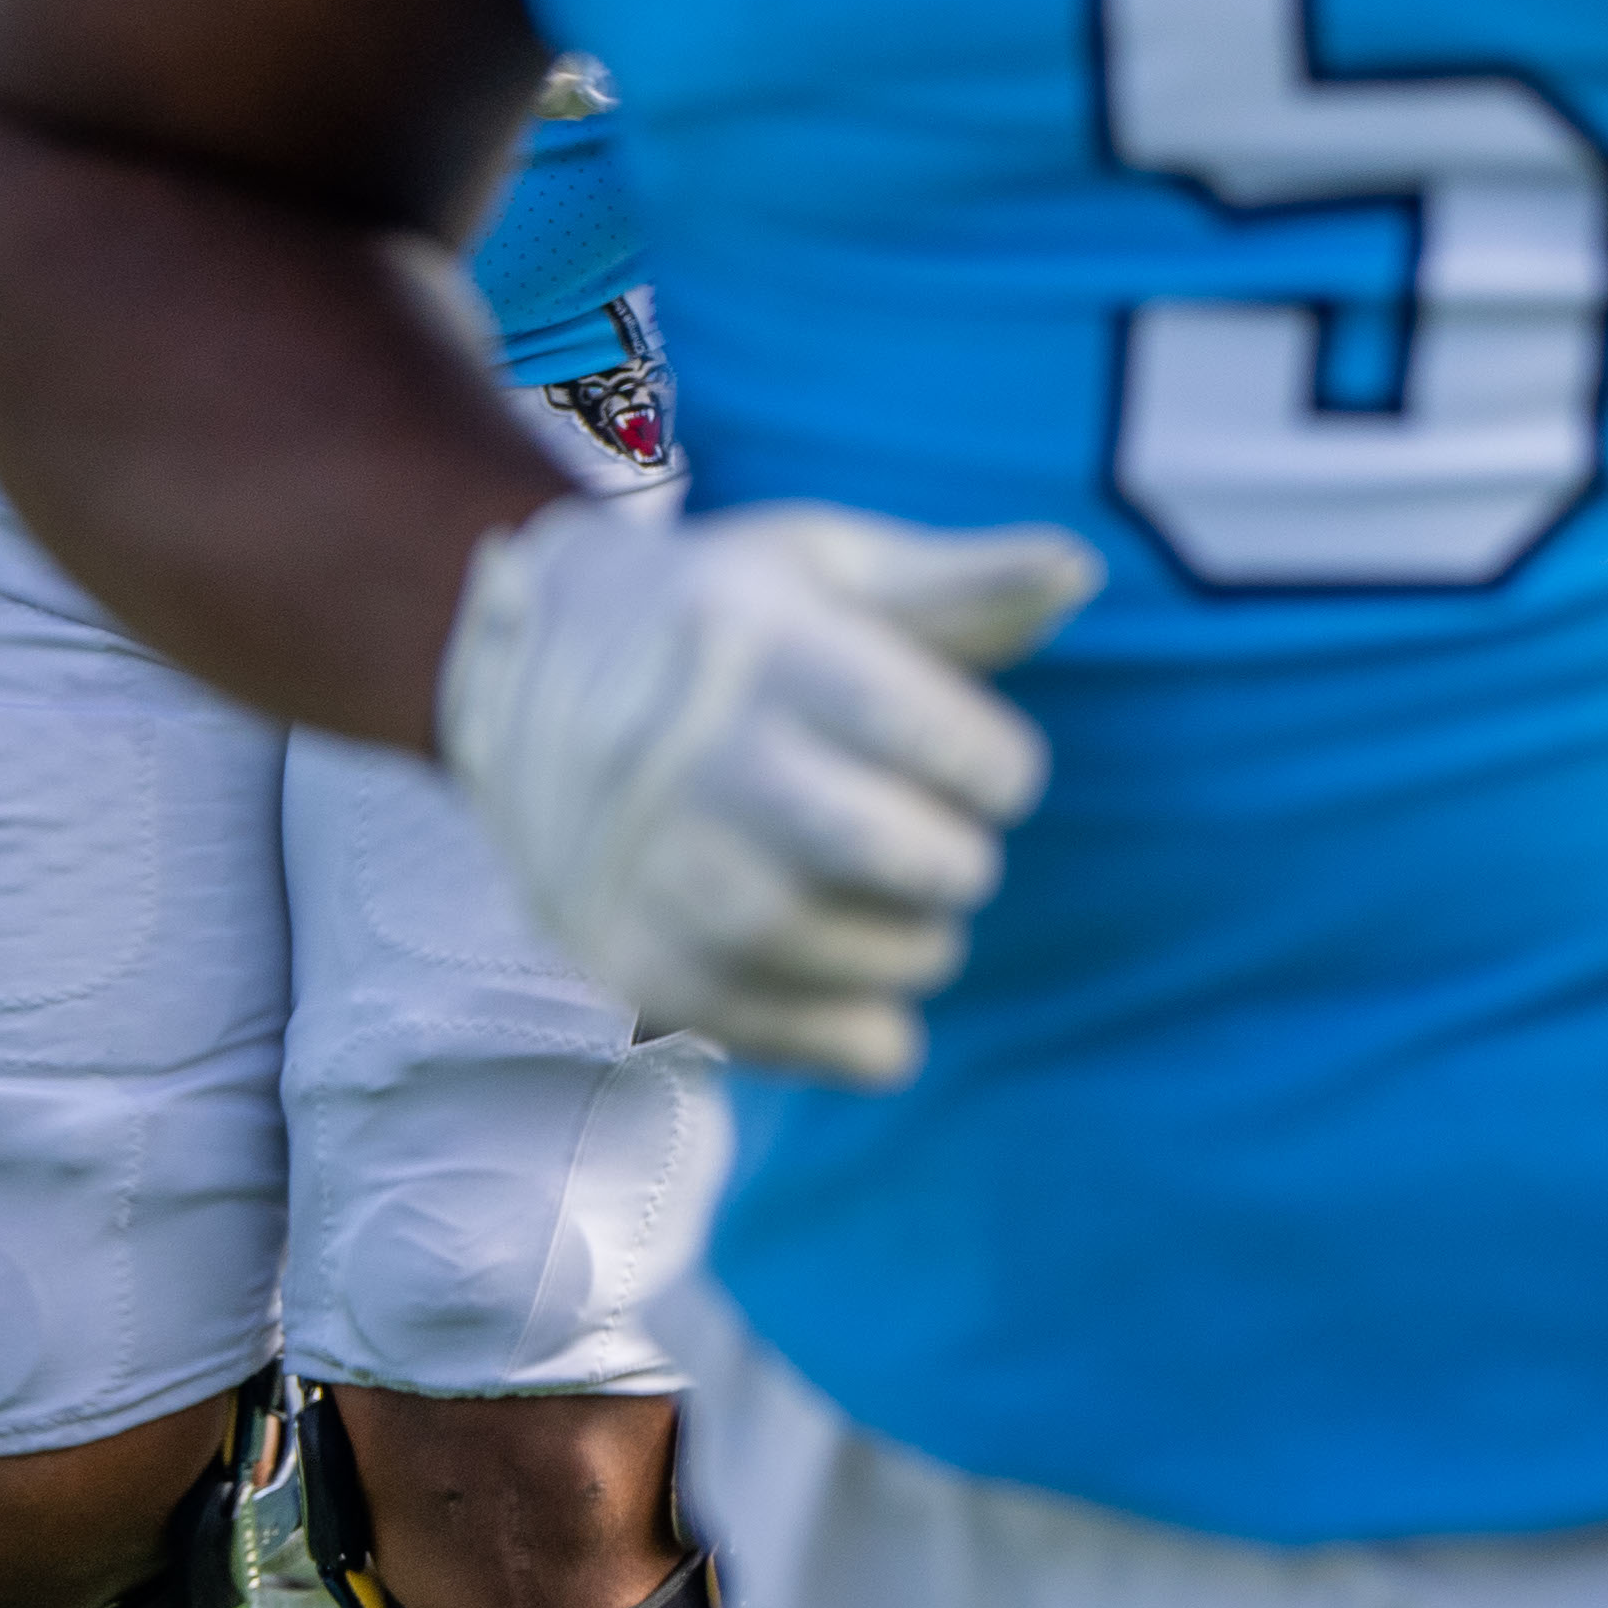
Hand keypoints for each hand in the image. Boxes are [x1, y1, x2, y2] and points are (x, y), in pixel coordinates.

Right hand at [434, 492, 1100, 1087]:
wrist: (527, 664)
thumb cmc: (730, 612)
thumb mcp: (833, 566)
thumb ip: (962, 585)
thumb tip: (1081, 570)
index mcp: (759, 642)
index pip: (912, 723)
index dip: (993, 767)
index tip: (1003, 781)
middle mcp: (685, 749)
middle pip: (863, 842)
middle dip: (952, 867)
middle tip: (960, 862)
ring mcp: (636, 853)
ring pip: (798, 938)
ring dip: (899, 958)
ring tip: (922, 933)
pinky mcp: (608, 940)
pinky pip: (730, 1014)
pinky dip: (825, 1041)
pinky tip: (882, 1036)